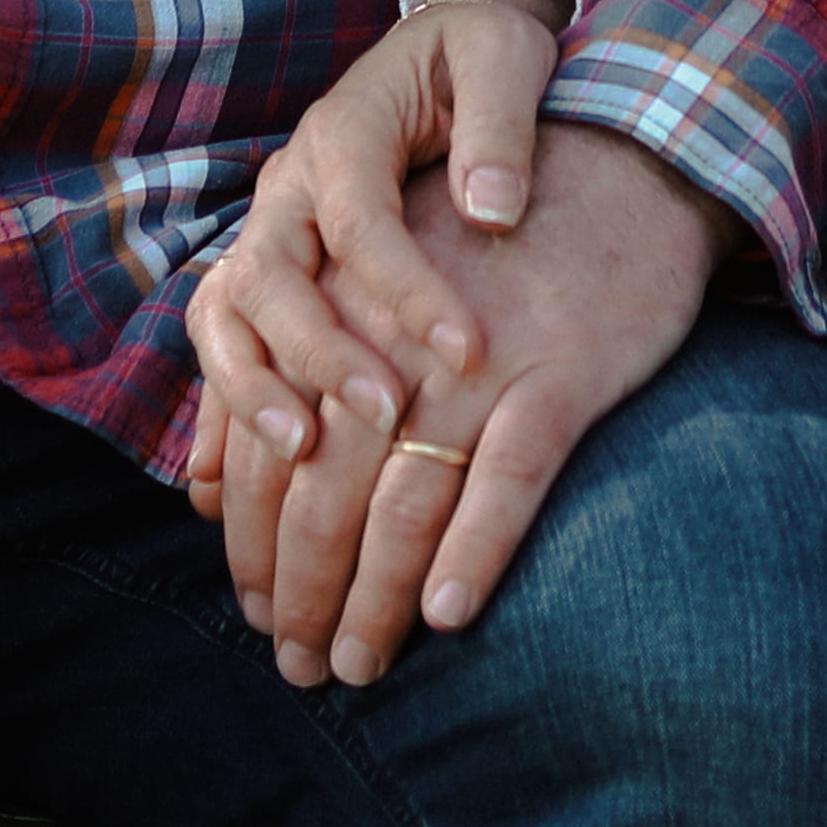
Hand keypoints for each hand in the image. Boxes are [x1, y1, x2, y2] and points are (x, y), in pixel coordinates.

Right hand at [182, 0, 565, 524]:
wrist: (446, 43)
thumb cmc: (482, 55)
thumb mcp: (505, 58)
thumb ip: (500, 126)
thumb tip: (492, 211)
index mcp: (343, 132)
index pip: (361, 221)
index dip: (407, 291)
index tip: (469, 351)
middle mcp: (288, 187)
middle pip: (269, 277)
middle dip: (317, 354)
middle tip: (385, 416)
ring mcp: (270, 231)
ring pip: (225, 313)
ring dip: (251, 389)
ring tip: (302, 456)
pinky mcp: (270, 270)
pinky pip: (222, 341)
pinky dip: (218, 408)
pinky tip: (224, 484)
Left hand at [191, 114, 726, 690]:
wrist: (621, 163)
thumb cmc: (484, 242)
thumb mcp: (370, 282)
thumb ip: (285, 373)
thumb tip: (204, 487)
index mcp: (338, 309)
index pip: (271, 449)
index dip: (254, 540)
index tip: (253, 606)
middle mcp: (395, 336)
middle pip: (326, 486)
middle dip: (302, 588)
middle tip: (298, 663)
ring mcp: (482, 359)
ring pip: (406, 499)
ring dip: (374, 595)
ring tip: (359, 663)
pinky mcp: (563, 373)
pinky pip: (509, 478)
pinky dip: (475, 551)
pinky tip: (445, 614)